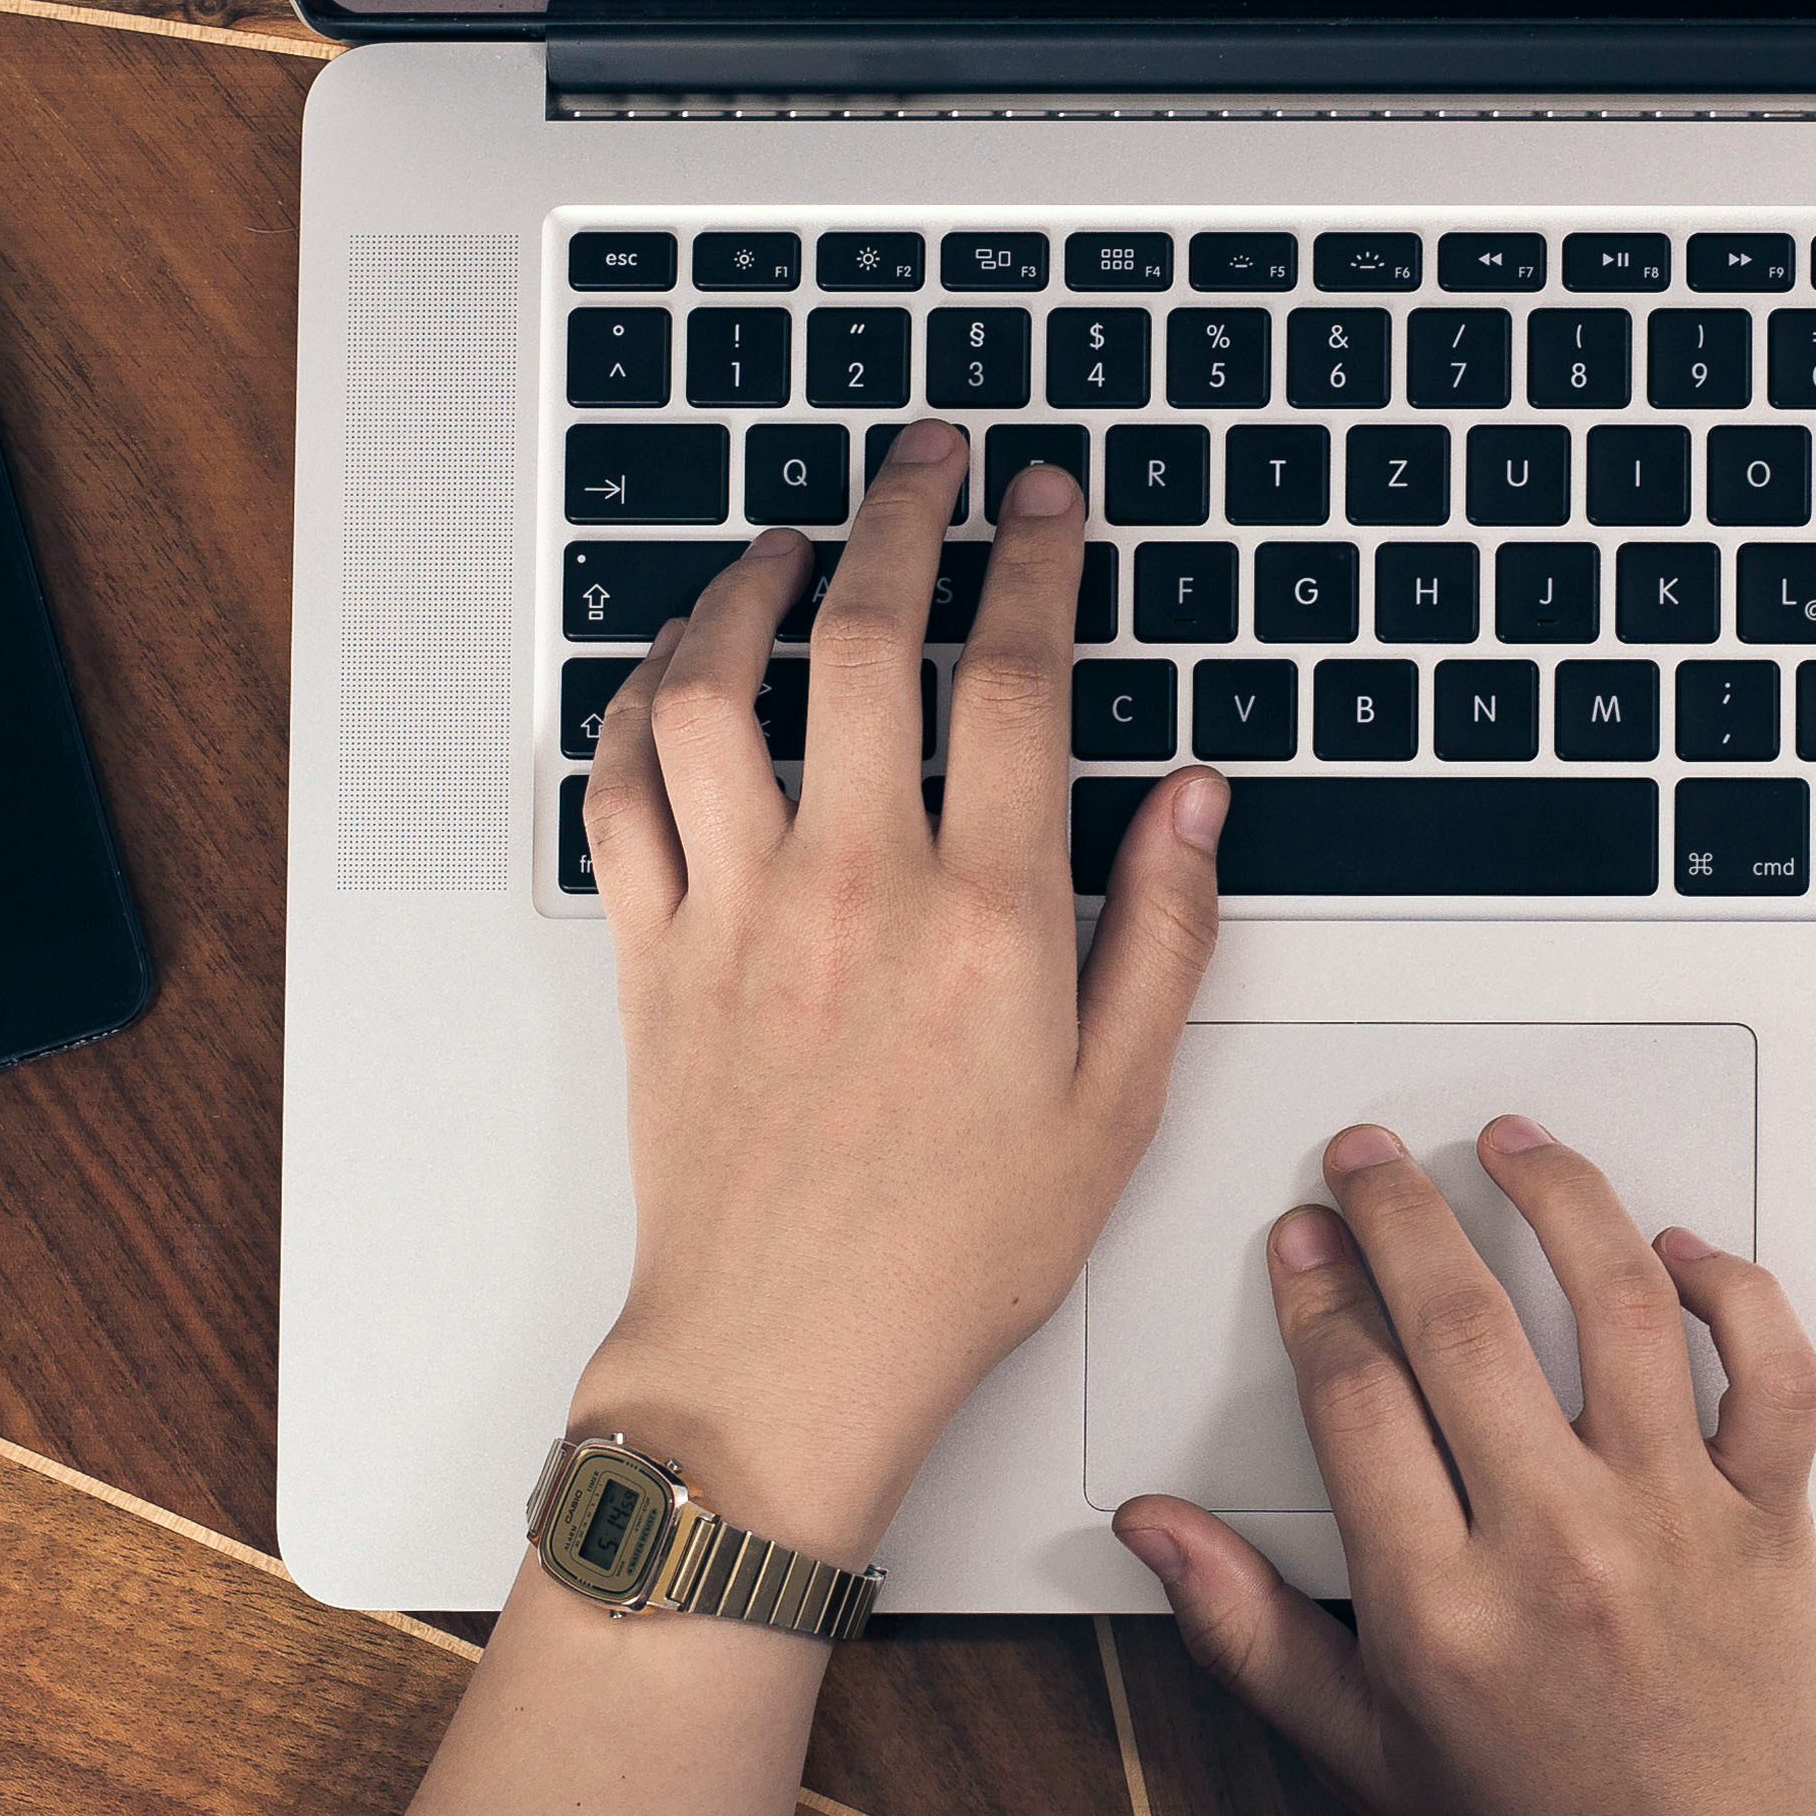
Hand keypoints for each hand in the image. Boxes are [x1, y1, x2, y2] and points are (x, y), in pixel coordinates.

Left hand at [572, 424, 1228, 1553]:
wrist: (787, 1357)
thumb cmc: (952, 1253)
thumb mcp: (1117, 1103)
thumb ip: (1165, 932)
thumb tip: (1194, 798)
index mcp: (990, 917)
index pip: (1018, 680)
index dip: (1035, 562)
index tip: (1043, 503)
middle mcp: (857, 887)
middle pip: (867, 637)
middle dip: (903, 514)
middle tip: (926, 459)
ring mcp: (739, 910)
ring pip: (716, 688)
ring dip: (747, 587)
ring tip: (790, 542)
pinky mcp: (651, 952)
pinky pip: (620, 788)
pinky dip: (637, 703)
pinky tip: (675, 670)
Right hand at [1111, 1118, 1815, 1815]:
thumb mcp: (1363, 1761)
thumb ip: (1249, 1632)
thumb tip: (1154, 1532)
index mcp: (1440, 1609)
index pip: (1353, 1392)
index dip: (1315, 1292)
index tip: (1301, 1239)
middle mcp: (1557, 1548)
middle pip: (1461, 1321)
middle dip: (1397, 1212)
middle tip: (1369, 1158)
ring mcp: (1674, 1523)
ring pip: (1617, 1305)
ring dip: (1558, 1199)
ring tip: (1511, 1145)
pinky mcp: (1771, 1521)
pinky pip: (1770, 1371)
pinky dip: (1733, 1290)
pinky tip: (1678, 1251)